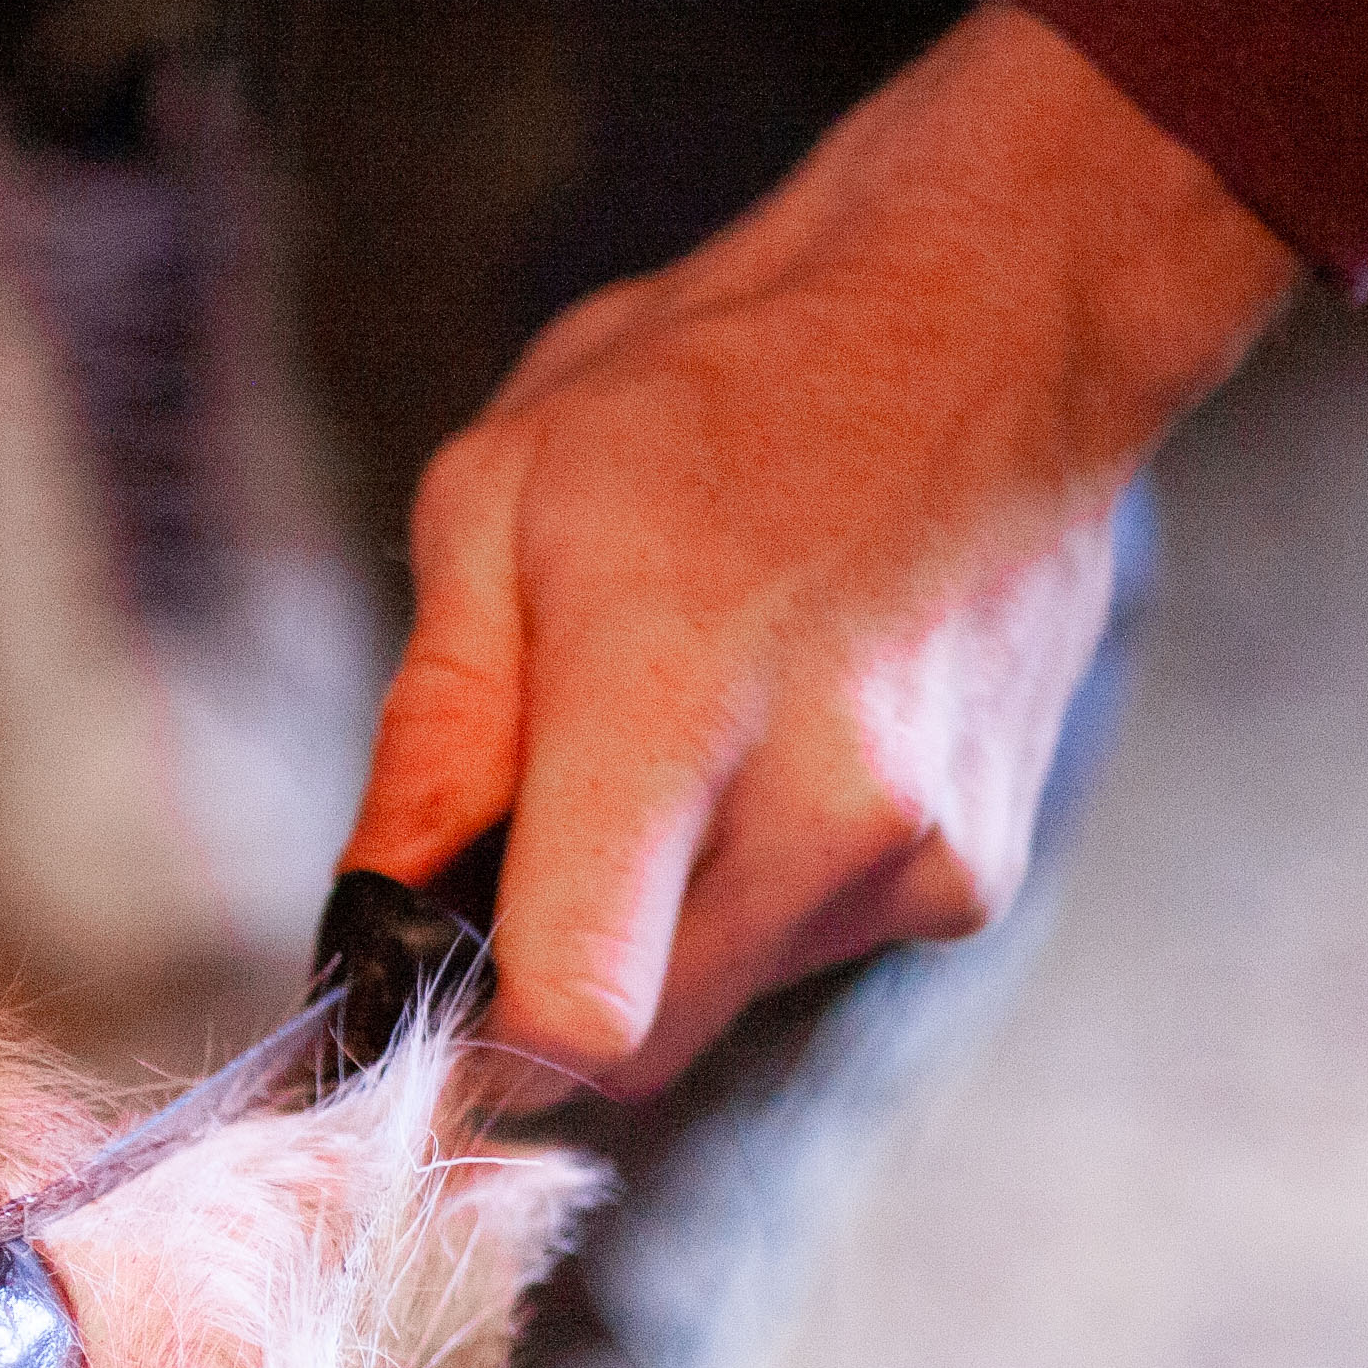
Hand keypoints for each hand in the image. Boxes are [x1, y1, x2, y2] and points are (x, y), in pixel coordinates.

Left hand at [349, 0, 1300, 1101]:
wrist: (994, 320)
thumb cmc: (720, 390)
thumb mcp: (498, 504)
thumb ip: (431, 740)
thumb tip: (373, 916)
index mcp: (673, 715)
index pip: (578, 1015)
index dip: (473, 1044)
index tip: (422, 994)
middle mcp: (821, 812)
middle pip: (629, 1047)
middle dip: (551, 975)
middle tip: (539, 818)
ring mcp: (917, 853)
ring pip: (715, 1000)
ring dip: (658, 922)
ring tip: (684, 730)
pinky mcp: (974, 875)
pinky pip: (806, 947)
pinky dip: (757, 884)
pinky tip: (779, 734)